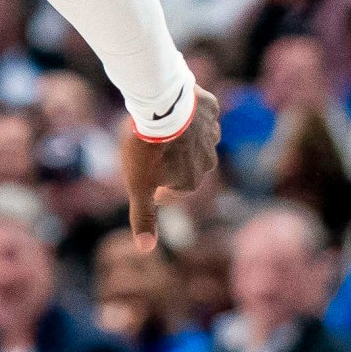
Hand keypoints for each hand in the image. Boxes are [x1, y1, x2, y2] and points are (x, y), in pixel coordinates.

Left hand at [124, 88, 221, 250]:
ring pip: (193, 139)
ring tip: (158, 128)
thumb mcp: (138, 186)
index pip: (169, 191)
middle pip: (183, 165)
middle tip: (146, 148)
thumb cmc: (147, 148)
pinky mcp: (211, 108)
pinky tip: (174, 109)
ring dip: (179, 136)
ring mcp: (212, 133)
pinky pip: (200, 114)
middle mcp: (208, 160)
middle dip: (167, 161)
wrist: (159, 102)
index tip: (140, 174)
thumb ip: (143, 217)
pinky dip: (188, 114)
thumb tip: (145, 249)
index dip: (152, 185)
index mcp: (191, 181)